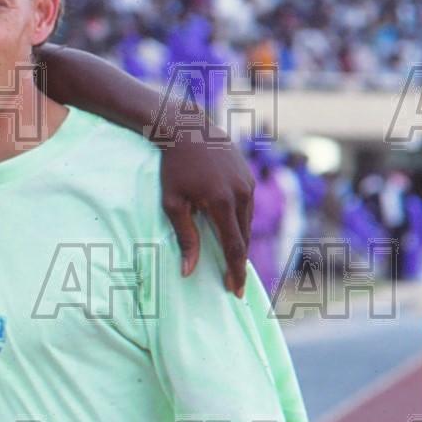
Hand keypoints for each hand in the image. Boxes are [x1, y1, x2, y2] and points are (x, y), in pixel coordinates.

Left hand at [158, 126, 252, 297]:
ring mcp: (248, 185)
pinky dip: (239, 224)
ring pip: (246, 223)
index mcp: (222, 202)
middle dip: (239, 262)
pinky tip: (230, 233)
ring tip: (231, 262)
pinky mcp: (248, 178)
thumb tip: (188, 270)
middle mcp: (241, 194)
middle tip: (233, 283)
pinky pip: (246, 208)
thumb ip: (184, 237)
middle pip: (243, 238)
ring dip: (239, 243)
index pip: (234, 246)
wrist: (188, 130)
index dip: (236, 271)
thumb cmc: (174, 168)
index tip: (236, 290)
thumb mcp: (173, 203)